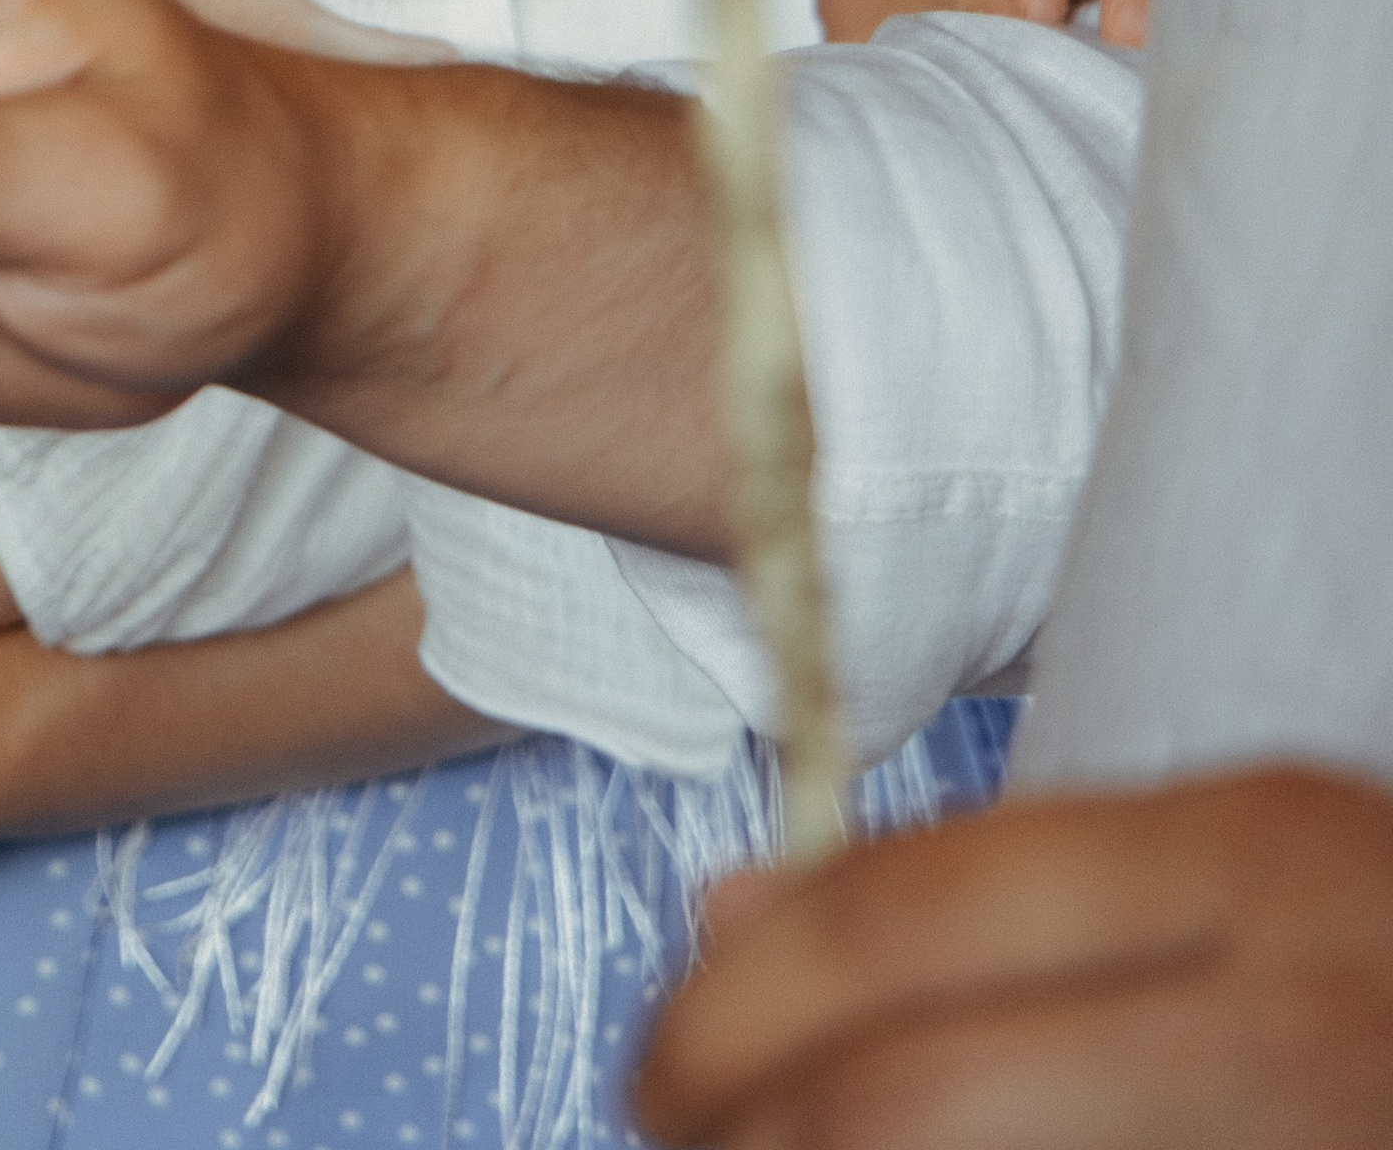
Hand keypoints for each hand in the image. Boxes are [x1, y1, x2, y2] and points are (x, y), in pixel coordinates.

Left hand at [631, 766, 1392, 1145]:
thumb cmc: (1369, 961)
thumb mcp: (1219, 863)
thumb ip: (988, 880)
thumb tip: (727, 926)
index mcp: (1240, 859)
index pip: (908, 919)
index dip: (737, 1007)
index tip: (658, 1061)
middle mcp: (1278, 1011)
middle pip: (918, 1095)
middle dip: (750, 1126)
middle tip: (680, 1138)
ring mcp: (1300, 1144)